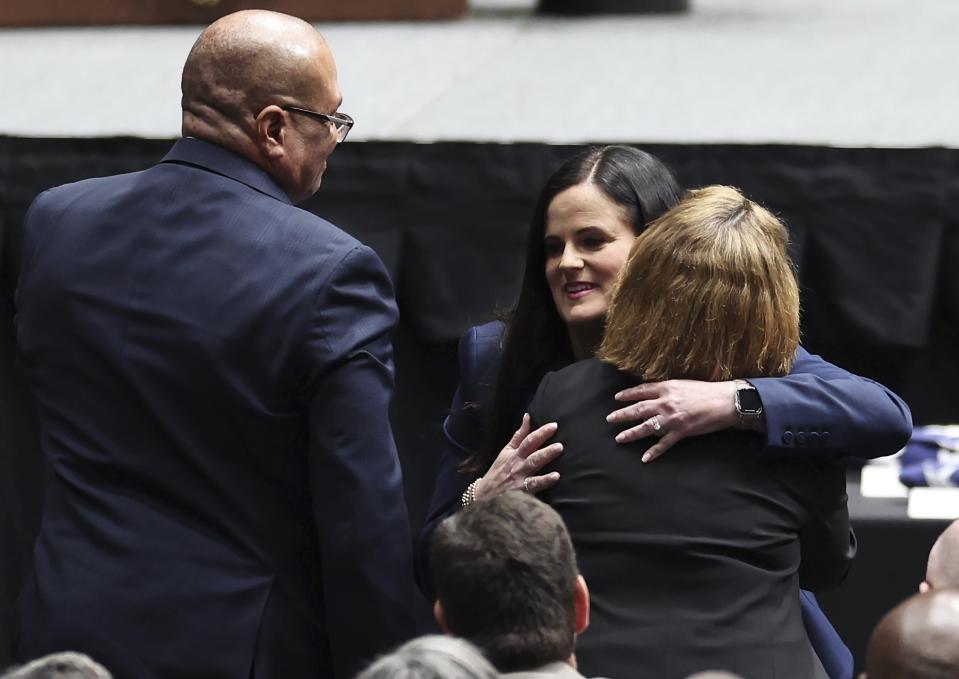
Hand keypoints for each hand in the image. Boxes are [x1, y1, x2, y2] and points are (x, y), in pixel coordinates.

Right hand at [475, 413, 562, 499]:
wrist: (485, 493)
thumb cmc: (499, 470)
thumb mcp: (506, 451)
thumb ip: (519, 435)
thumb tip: (528, 416)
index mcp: (514, 453)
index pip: (528, 439)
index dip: (540, 432)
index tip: (554, 425)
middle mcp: (517, 463)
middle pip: (531, 450)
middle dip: (544, 443)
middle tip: (558, 439)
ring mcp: (519, 477)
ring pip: (533, 465)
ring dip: (545, 457)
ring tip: (559, 451)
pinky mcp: (520, 491)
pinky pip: (533, 485)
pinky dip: (543, 481)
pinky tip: (555, 477)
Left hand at [606, 380, 738, 462]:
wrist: (724, 401)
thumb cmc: (706, 391)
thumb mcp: (683, 384)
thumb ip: (666, 388)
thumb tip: (652, 392)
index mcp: (666, 388)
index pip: (641, 391)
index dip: (627, 395)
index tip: (617, 398)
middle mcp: (666, 403)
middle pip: (638, 409)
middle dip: (622, 414)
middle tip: (610, 419)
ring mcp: (672, 419)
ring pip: (646, 427)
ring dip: (631, 433)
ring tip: (619, 438)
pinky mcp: (681, 431)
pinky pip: (664, 443)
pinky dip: (654, 451)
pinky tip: (645, 458)